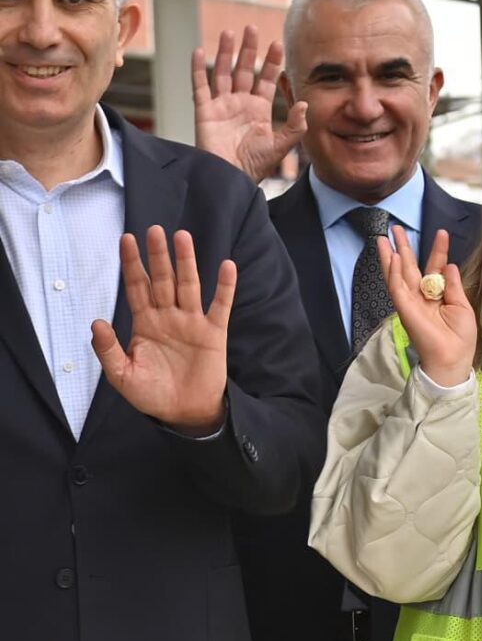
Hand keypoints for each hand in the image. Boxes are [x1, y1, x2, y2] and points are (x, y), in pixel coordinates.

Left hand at [91, 227, 236, 434]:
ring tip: (183, 237)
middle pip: (162, 279)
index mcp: (145, 323)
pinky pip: (220, 305)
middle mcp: (168, 316)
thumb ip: (108, 349)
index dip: (131, 264)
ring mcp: (192, 322)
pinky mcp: (213, 332)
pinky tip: (227, 266)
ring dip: (187, 261)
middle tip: (155, 229)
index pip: (136, 286)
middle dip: (158, 255)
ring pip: (189, 285)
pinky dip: (225, 286)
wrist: (184, 411)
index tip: (127, 239)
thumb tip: (96, 322)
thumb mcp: (121, 375)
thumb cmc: (151, 394)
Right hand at [192, 28, 306, 183]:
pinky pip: (200, 86)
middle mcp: (240, 103)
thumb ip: (295, 126)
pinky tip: (200, 52)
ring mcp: (221, 105)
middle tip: (253, 28)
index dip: (272, 62)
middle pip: (245, 70)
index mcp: (259, 109)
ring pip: (223, 72)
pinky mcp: (204, 111)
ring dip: (226, 53)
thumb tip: (305, 103)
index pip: (267, 79)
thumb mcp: (281, 145)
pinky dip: (198, 69)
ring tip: (230, 32)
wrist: (231, 179)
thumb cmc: (255, 166)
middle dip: (249, 49)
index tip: (278, 43)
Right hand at [381, 226, 477, 387]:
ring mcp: (411, 302)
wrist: (453, 358)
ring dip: (391, 255)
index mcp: (437, 295)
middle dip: (404, 247)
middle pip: (410, 267)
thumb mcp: (462, 306)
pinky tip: (391, 258)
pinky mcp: (405, 309)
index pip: (435, 267)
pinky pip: (396, 288)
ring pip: (397, 274)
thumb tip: (449, 264)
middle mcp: (422, 296)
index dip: (438, 250)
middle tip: (396, 227)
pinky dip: (393, 273)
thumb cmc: (460, 337)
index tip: (442, 232)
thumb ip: (453, 285)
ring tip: (385, 237)